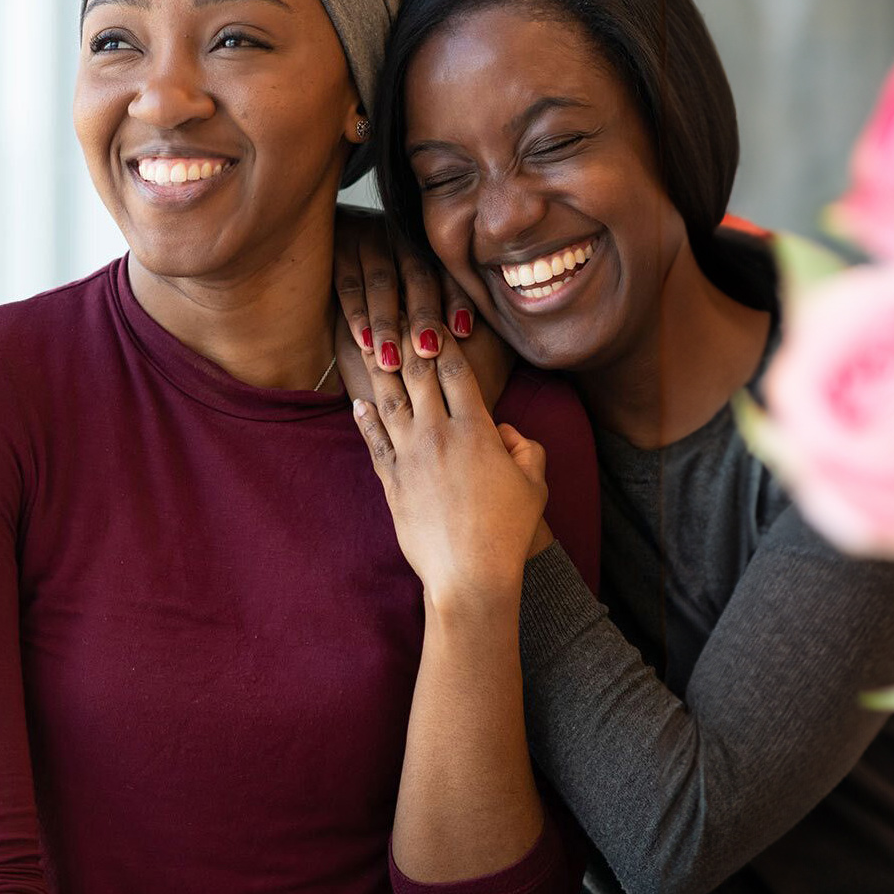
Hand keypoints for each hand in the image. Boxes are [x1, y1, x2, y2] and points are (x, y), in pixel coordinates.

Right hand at [334, 206, 477, 371]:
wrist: (325, 230)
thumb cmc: (376, 270)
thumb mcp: (404, 277)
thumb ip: (430, 298)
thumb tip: (463, 338)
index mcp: (422, 247)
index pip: (445, 273)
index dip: (456, 300)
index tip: (464, 331)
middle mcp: (399, 239)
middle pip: (417, 276)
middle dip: (424, 315)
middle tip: (429, 350)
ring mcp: (367, 240)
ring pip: (382, 283)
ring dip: (388, 323)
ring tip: (392, 360)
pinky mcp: (337, 248)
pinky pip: (349, 284)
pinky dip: (357, 315)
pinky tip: (364, 342)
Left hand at [351, 331, 547, 608]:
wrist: (469, 574)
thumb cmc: (507, 532)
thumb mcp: (535, 485)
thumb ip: (525, 448)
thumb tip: (504, 431)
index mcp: (475, 430)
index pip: (457, 372)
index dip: (446, 344)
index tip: (436, 324)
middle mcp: (438, 434)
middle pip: (419, 376)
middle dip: (407, 344)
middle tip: (396, 318)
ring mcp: (410, 457)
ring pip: (390, 401)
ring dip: (380, 370)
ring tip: (369, 345)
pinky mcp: (392, 481)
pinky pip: (374, 441)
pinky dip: (364, 419)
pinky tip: (358, 402)